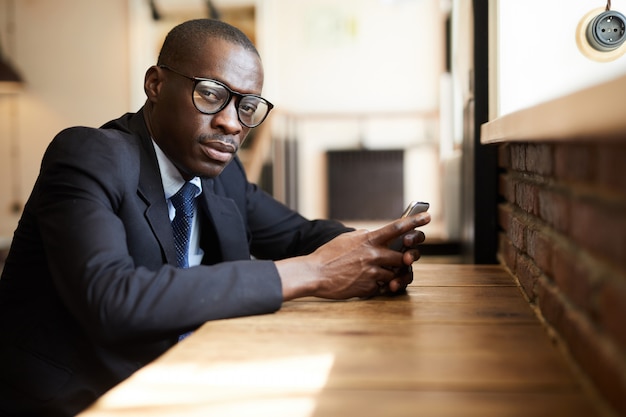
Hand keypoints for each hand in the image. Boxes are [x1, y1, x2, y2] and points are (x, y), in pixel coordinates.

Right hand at [277, 212, 430, 299]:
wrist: (314, 274)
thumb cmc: (328, 255)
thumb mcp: (347, 238)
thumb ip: (364, 236)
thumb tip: (376, 236)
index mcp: (368, 240)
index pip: (397, 228)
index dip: (415, 221)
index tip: (428, 216)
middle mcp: (373, 255)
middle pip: (403, 256)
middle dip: (404, 259)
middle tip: (402, 258)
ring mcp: (372, 272)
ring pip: (394, 273)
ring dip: (389, 273)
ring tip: (374, 271)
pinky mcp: (369, 288)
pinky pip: (382, 286)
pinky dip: (377, 284)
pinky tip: (363, 281)